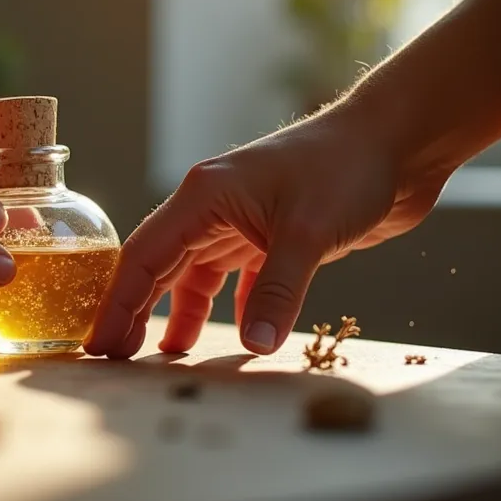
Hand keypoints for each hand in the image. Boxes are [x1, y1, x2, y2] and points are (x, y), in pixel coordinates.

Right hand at [84, 117, 450, 358]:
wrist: (400, 141)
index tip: (100, 344)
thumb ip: (277, 290)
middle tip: (118, 358)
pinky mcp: (276, 236)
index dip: (119, 303)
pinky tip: (236, 335)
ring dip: (183, 312)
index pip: (145, 255)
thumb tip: (253, 345)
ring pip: (197, 273)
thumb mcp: (309, 233)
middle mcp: (215, 207)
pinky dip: (233, 307)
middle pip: (161, 266)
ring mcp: (245, 221)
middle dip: (137, 312)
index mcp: (204, 196)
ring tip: (169, 355)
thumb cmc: (347, 166)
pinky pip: (239, 278)